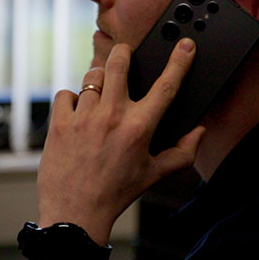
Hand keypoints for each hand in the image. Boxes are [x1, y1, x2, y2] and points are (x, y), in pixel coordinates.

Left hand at [36, 39, 203, 244]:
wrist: (75, 213)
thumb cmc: (116, 194)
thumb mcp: (154, 174)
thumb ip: (182, 153)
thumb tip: (199, 132)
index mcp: (140, 128)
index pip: (166, 86)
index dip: (179, 62)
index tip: (185, 45)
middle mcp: (112, 116)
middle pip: (119, 62)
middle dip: (124, 52)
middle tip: (126, 54)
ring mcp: (84, 117)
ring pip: (93, 76)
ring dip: (99, 80)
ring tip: (101, 95)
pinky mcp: (60, 123)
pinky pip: (66, 93)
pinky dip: (72, 100)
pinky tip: (77, 115)